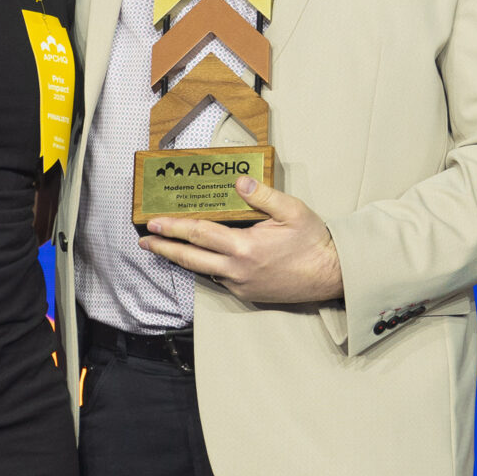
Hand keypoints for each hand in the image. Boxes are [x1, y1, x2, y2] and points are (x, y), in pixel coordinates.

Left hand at [143, 176, 343, 305]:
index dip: (174, 228)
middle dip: (165, 248)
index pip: (199, 234)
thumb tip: (239, 181)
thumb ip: (263, 195)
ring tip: (165, 248)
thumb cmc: (313, 242)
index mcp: (245, 247)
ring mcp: (241, 285)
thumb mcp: (293, 210)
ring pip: (203, 270)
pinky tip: (201, 259)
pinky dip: (206, 267)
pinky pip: (220, 279)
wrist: (330, 275)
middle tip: (145, 241)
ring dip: (182, 259)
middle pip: (190, 258)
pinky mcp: (247, 294)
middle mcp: (237, 269)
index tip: (154, 223)